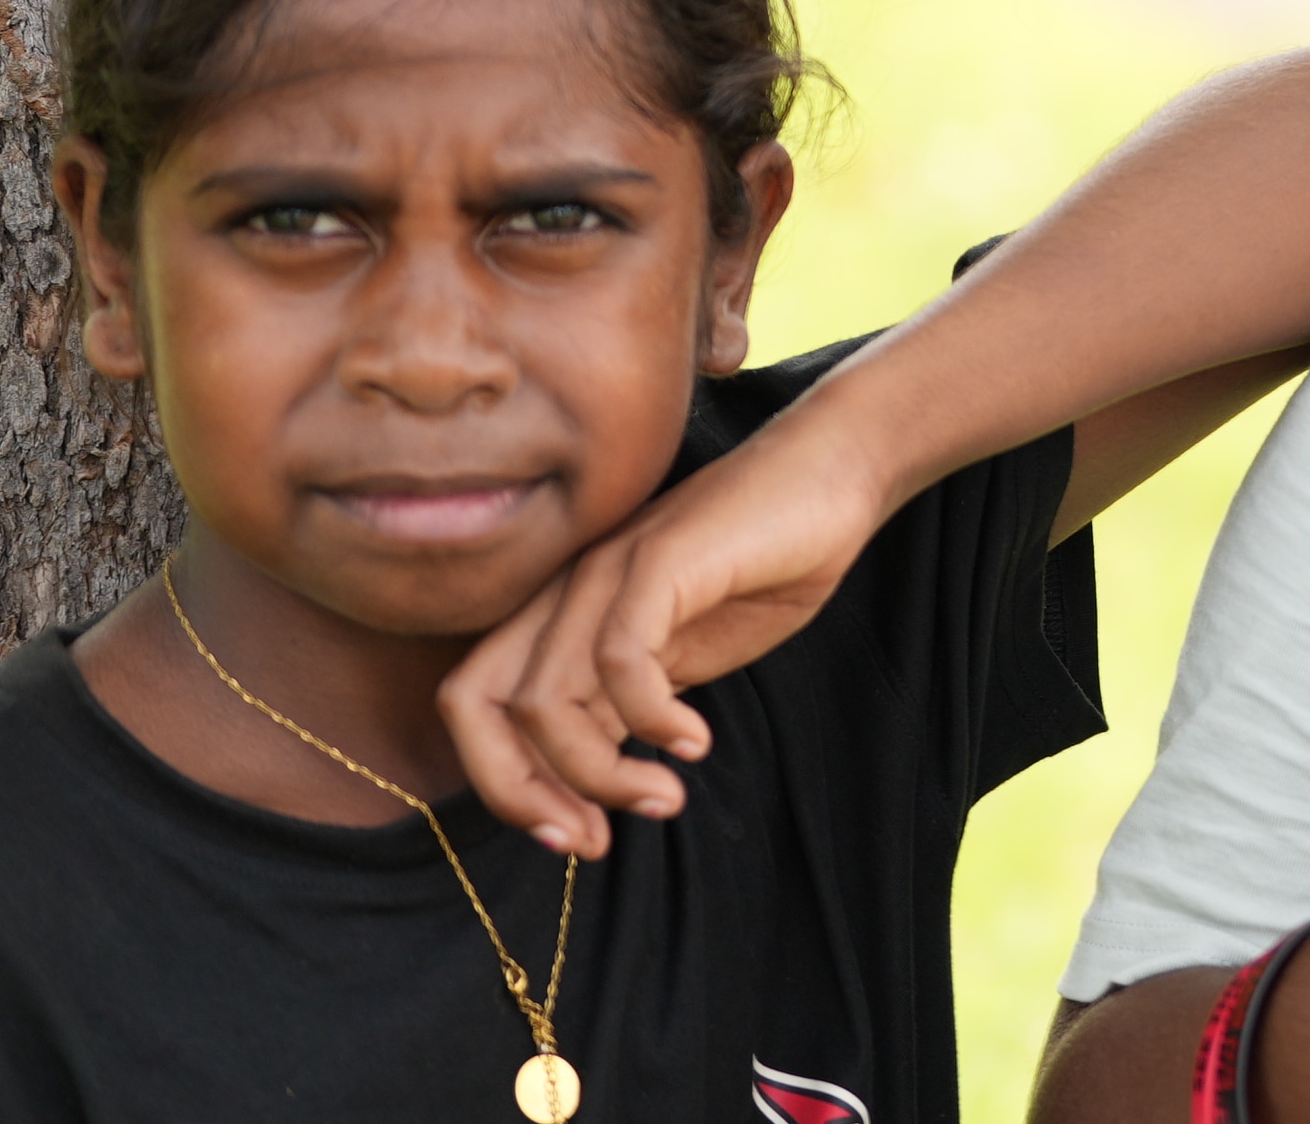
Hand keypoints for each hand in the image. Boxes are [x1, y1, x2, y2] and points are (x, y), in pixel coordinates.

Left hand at [442, 412, 900, 854]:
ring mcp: (607, 570)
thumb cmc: (765, 562)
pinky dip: (650, 718)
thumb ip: (627, 703)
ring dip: (600, 774)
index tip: (580, 835)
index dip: (509, 785)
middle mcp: (566, 591)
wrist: (834, 470)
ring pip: (543, 699)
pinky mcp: (659, 559)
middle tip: (591, 839)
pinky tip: (696, 741)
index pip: (477, 709)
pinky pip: (619, 659)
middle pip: (474, 706)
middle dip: (519, 792)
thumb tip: (592, 785)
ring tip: (666, 795)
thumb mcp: (684, 653)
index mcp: (564, 615)